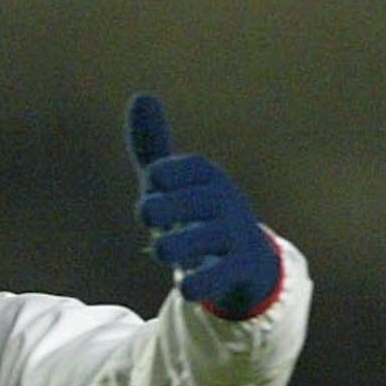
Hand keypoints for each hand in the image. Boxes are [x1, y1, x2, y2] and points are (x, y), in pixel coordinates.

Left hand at [127, 94, 277, 319]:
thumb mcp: (174, 183)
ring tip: (161, 251)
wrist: (244, 264)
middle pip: (198, 202)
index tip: (152, 183)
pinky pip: (222, 275)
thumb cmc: (198, 216)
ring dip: (177, 245)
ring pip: (207, 238)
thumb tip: (141, 96)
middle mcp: (227, 204)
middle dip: (167, 207)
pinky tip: (185, 289)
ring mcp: (236, 236)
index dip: (165, 175)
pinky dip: (201, 283)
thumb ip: (153, 147)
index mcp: (209, 180)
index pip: (188, 170)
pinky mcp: (241, 270)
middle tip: (147, 215)